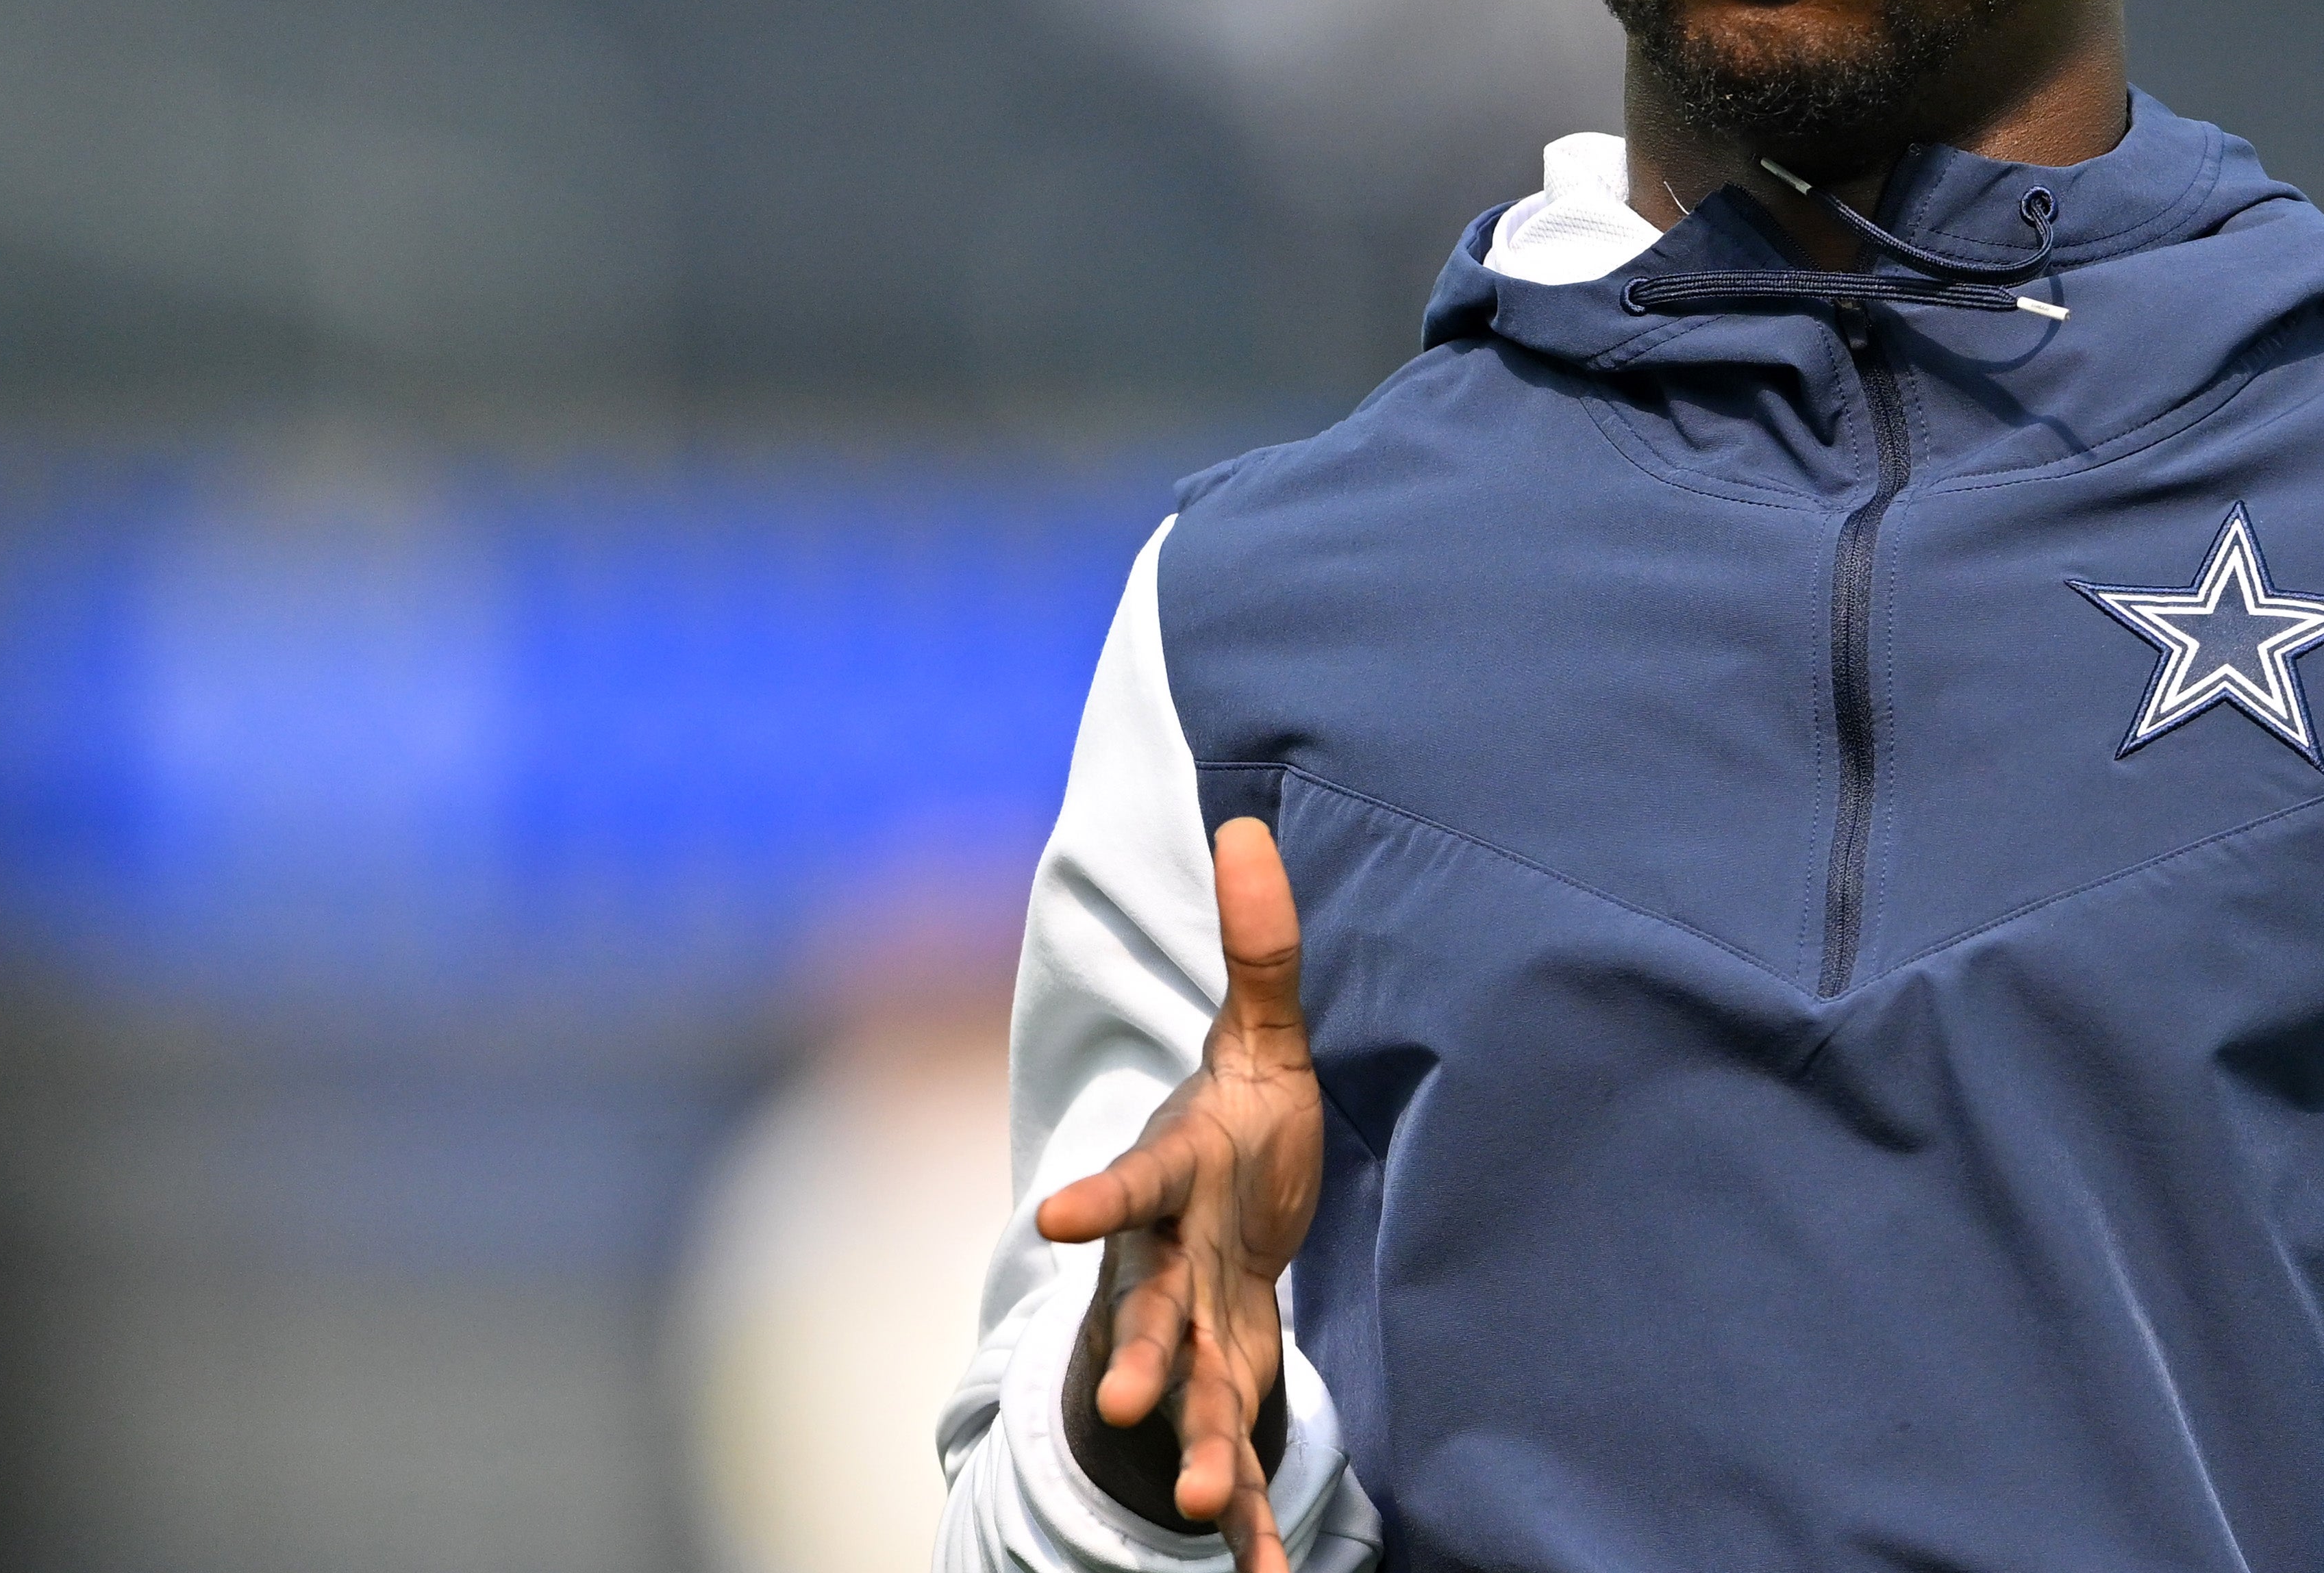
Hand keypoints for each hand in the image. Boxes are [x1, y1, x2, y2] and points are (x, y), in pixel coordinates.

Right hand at [1039, 817, 1323, 1570]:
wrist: (1231, 1199)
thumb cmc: (1246, 1110)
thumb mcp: (1264, 1029)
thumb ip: (1259, 942)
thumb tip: (1248, 820)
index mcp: (1177, 1176)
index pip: (1133, 1182)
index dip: (1097, 1198)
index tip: (1059, 1218)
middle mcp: (1168, 1262)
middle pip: (1150, 1309)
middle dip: (1139, 1353)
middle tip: (1133, 1399)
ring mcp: (1196, 1327)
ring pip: (1193, 1391)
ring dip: (1199, 1446)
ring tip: (1206, 1507)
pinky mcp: (1234, 1372)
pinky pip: (1242, 1446)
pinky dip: (1254, 1520)